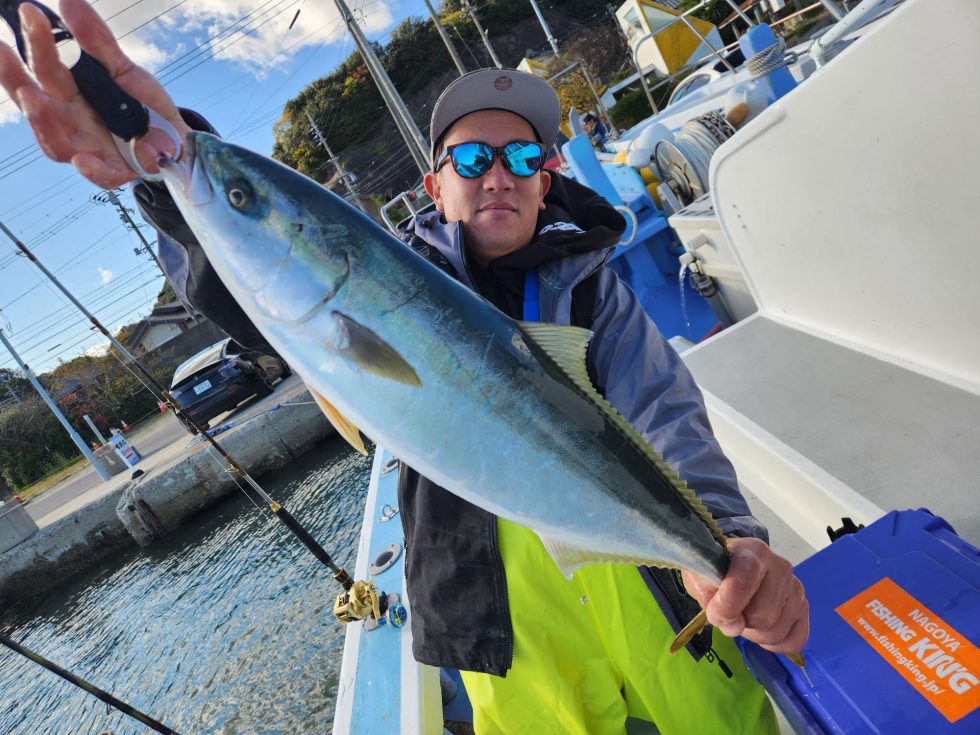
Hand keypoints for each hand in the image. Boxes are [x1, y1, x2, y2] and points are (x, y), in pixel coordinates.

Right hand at [0, 0, 189, 187]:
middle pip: (36, 102)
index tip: (27, 11)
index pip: (41, 67)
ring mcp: (87, 147)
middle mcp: (69, 121)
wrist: (176, 139)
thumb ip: (96, 39)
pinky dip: (91, 170)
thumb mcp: (121, 67)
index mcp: (66, 93)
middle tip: (2, 52)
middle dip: (16, 78)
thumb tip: (68, 1)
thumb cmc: (138, 103)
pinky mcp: (113, 170)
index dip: (32, 41)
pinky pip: (100, 174)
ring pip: (56, 141)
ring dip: (43, 121)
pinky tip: (83, 160)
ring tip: (33, 99)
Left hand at [682, 537, 808, 655]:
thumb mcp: (700, 574)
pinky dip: (774, 644)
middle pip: (762, 615)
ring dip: (753, 634)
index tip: (715, 615)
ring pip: (775, 631)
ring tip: (745, 616)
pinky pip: (794, 641)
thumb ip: (708, 595)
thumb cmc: (716, 571)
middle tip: (731, 613)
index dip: (727, 607)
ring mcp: (796, 588)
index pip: (743, 583)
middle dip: (740, 622)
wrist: (734, 566)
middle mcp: (780, 567)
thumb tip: (732, 625)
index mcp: (752, 552)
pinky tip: (761, 630)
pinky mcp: (804, 608)